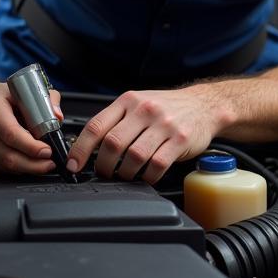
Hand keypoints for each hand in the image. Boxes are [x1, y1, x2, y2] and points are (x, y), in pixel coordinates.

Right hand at [0, 78, 61, 174]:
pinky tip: (26, 163)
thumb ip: (46, 99)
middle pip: (8, 156)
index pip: (12, 134)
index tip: (48, 151)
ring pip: (3, 166)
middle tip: (49, 163)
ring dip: (26, 169)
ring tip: (42, 164)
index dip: (32, 147)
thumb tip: (57, 116)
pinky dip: (14, 170)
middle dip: (33, 164)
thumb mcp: (22, 90)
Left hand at [67, 86, 223, 184]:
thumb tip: (86, 146)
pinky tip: (146, 176)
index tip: (74, 164)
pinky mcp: (180, 140)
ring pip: (133, 157)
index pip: (96, 125)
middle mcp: (145, 110)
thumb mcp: (138, 103)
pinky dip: (147, 177)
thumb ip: (116, 119)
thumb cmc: (167, 108)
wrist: (204, 105)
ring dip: (125, 174)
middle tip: (104, 173)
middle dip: (103, 166)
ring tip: (125, 176)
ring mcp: (163, 125)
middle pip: (112, 143)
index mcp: (129, 100)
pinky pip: (156, 165)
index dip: (80, 148)